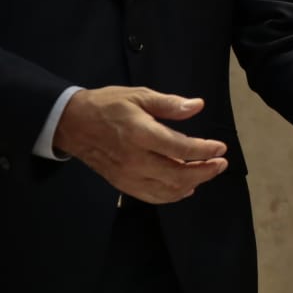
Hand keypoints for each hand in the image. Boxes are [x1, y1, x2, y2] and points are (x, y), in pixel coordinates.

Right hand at [53, 86, 228, 203]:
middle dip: (205, 171)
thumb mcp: (139, 96)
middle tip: (221, 163)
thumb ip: (169, 104)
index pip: (180, 148)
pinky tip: (185, 188)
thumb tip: (197, 106)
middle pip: (178, 174)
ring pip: (167, 190)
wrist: (72, 124)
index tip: (221, 148)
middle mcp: (135, 159)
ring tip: (208, 173)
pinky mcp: (122, 184)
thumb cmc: (107, 106)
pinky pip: (151, 196)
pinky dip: (172, 195)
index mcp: (141, 134)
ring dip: (192, 184)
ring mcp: (128, 175)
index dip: (204, 150)